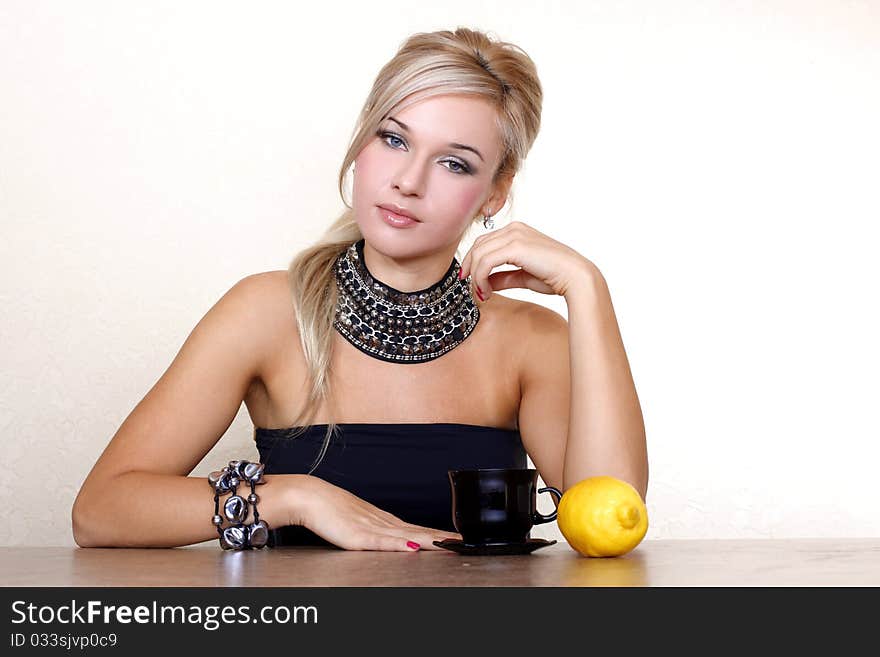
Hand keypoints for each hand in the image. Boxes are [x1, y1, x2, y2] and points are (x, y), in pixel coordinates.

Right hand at [298, 476, 461, 550]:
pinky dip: (398, 544)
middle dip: (441, 538)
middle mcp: (382, 522)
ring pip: (407, 536)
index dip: (438, 534)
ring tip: (449, 543)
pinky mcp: (358, 535)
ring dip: (429, 540)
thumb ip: (375, 531)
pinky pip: (381, 542)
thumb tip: (393, 539)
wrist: (310, 497)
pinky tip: (412, 547)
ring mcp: (371, 528)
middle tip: (462, 542)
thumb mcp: (358, 522)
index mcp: (383, 520)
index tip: (457, 538)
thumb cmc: (330, 510)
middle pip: (418, 532)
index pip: (417, 529)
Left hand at [458, 221, 594, 299]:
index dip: (473, 262)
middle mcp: (514, 229)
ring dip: (475, 277)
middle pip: (478, 246)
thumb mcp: (523, 276)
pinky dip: (480, 278)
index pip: (485, 242)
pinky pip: (485, 262)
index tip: (472, 282)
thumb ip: (503, 277)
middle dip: (470, 268)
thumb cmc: (555, 277)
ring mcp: (514, 235)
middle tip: (472, 290)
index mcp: (517, 231)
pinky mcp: (515, 247)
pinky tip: (486, 292)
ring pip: (479, 254)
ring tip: (482, 295)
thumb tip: (485, 283)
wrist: (576, 278)